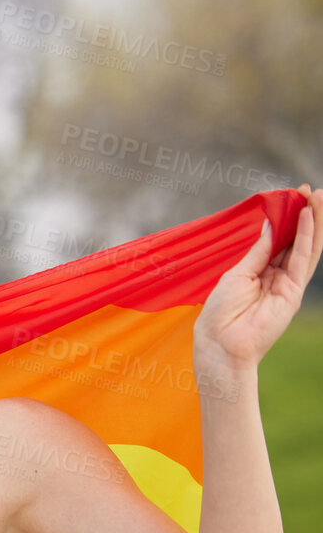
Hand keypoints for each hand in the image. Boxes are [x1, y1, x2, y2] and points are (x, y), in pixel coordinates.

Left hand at [194, 186, 322, 379]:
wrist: (221, 343)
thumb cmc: (221, 312)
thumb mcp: (238, 273)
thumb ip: (258, 250)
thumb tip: (270, 223)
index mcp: (261, 270)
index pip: (280, 239)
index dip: (287, 218)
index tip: (293, 195)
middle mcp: (277, 275)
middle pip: (297, 240)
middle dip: (305, 214)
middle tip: (312, 189)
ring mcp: (288, 283)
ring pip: (306, 247)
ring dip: (314, 221)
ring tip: (318, 196)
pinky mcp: (294, 291)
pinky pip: (302, 259)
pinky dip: (307, 237)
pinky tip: (308, 217)